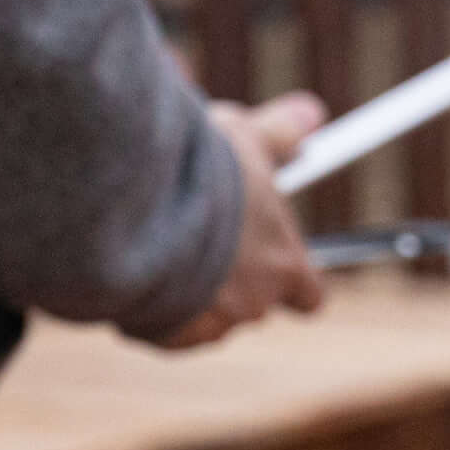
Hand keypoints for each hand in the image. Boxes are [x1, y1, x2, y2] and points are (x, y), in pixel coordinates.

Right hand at [149, 91, 328, 348]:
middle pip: (251, 301)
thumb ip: (280, 135)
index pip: (310, 293)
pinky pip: (162, 325)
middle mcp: (255, 303)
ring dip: (188, 290)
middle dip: (229, 278)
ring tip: (161, 241)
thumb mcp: (245, 138)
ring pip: (204, 315)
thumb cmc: (201, 172)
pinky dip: (151, 305)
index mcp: (285, 262)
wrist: (139, 208)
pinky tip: (137, 266)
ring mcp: (211, 325)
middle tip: (201, 234)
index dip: (294, 280)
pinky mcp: (166, 336)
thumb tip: (312, 114)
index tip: (278, 262)